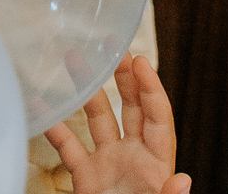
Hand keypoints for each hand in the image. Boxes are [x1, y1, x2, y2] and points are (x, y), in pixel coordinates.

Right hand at [45, 56, 189, 193]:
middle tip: (112, 46)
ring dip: (86, 88)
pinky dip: (55, 125)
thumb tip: (184, 180)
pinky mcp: (86, 176)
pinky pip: (68, 145)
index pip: (156, 117)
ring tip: (73, 58)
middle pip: (131, 107)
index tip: (140, 61)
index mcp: (156, 163)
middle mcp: (133, 156)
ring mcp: (109, 163)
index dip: (150, 87)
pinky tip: (43, 106)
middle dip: (123, 76)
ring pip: (97, 117)